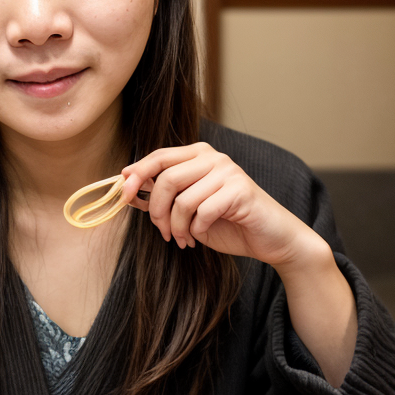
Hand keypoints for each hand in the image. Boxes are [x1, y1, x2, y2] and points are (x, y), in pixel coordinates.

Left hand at [120, 142, 319, 271]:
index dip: (138, 173)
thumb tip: (127, 187)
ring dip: (176, 226)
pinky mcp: (240, 191)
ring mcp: (228, 172)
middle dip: (156, 210)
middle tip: (161, 231)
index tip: (123, 193)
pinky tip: (199, 236)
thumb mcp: (188, 208)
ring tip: (182, 239)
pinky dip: (195, 230)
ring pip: (182, 199)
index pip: (159, 156)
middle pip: (166, 178)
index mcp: (199, 155)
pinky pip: (202, 212)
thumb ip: (162, 195)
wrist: (271, 239)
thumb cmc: (228, 222)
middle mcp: (213, 158)